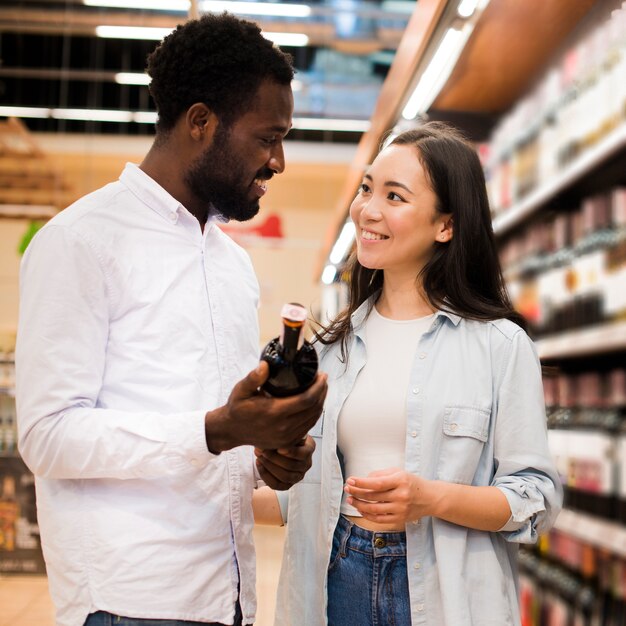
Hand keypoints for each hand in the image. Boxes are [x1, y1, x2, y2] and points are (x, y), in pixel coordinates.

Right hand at [204, 361, 326, 452]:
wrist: (232, 430)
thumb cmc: (237, 408)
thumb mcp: (241, 390)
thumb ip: (253, 378)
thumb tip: (265, 365)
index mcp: (274, 412)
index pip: (306, 399)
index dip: (318, 387)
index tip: (322, 375)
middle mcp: (283, 426)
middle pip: (314, 409)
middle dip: (322, 392)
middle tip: (323, 379)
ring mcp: (286, 437)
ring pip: (313, 419)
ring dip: (320, 403)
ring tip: (321, 389)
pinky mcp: (287, 442)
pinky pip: (307, 428)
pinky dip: (314, 415)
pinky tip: (313, 405)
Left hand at [254, 435, 315, 490]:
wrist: (278, 445)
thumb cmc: (284, 435)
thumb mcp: (289, 430)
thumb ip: (288, 433)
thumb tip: (283, 433)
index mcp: (309, 448)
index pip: (303, 454)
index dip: (291, 452)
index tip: (279, 448)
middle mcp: (306, 464)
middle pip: (291, 465)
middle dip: (274, 458)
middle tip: (262, 450)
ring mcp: (298, 476)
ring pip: (284, 476)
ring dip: (269, 466)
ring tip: (259, 456)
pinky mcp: (288, 484)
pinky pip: (276, 484)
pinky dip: (266, 475)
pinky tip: (259, 464)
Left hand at [343, 467, 439, 524]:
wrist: (430, 498)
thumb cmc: (412, 482)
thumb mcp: (398, 472)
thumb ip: (380, 474)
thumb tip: (363, 479)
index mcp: (400, 481)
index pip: (376, 483)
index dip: (361, 483)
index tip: (350, 480)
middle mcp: (401, 496)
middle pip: (373, 496)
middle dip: (357, 492)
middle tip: (347, 489)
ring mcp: (400, 509)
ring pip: (374, 509)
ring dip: (359, 505)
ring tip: (351, 499)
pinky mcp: (400, 519)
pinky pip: (379, 519)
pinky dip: (368, 515)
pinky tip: (361, 509)